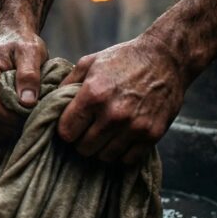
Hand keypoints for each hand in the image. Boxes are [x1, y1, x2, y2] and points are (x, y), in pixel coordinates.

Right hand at [0, 28, 47, 138]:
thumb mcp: (31, 52)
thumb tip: (27, 102)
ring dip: (7, 128)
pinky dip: (4, 125)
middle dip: (9, 126)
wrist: (11, 37)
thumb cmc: (22, 42)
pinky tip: (19, 117)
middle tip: (31, 119)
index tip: (31, 113)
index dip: (11, 117)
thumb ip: (29, 75)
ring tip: (26, 117)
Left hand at [57, 34, 186, 164]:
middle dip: (81, 141)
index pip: (66, 132)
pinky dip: (122, 154)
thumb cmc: (124, 59)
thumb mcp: (89, 62)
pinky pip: (128, 159)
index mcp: (94, 94)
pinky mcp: (152, 134)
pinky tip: (120, 140)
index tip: (71, 125)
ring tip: (104, 135)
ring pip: (105, 157)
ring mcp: (135, 126)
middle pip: (84, 148)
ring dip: (101, 148)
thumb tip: (50, 103)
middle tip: (87, 130)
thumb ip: (67, 84)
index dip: (66, 130)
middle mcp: (113, 114)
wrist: (166, 58)